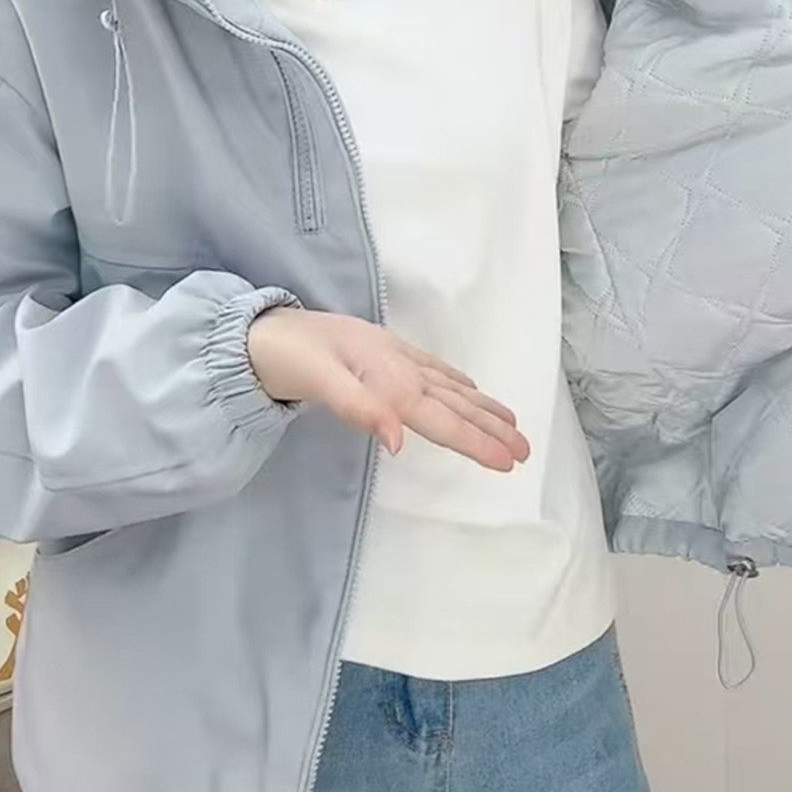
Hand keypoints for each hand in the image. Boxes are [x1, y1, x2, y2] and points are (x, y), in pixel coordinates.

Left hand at [248, 305, 531, 470]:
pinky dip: (457, 384)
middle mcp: (400, 369)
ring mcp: (395, 358)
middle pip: (455, 405)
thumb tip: (402, 442)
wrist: (264, 329)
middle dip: (492, 428)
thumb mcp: (317, 383)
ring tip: (514, 423)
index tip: (508, 463)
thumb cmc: (288, 358)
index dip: (475, 442)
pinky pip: (433, 371)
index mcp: (388, 381)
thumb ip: (360, 409)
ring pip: (450, 388)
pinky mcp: (384, 353)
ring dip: (483, 407)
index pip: (441, 419)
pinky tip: (469, 389)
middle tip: (527, 450)